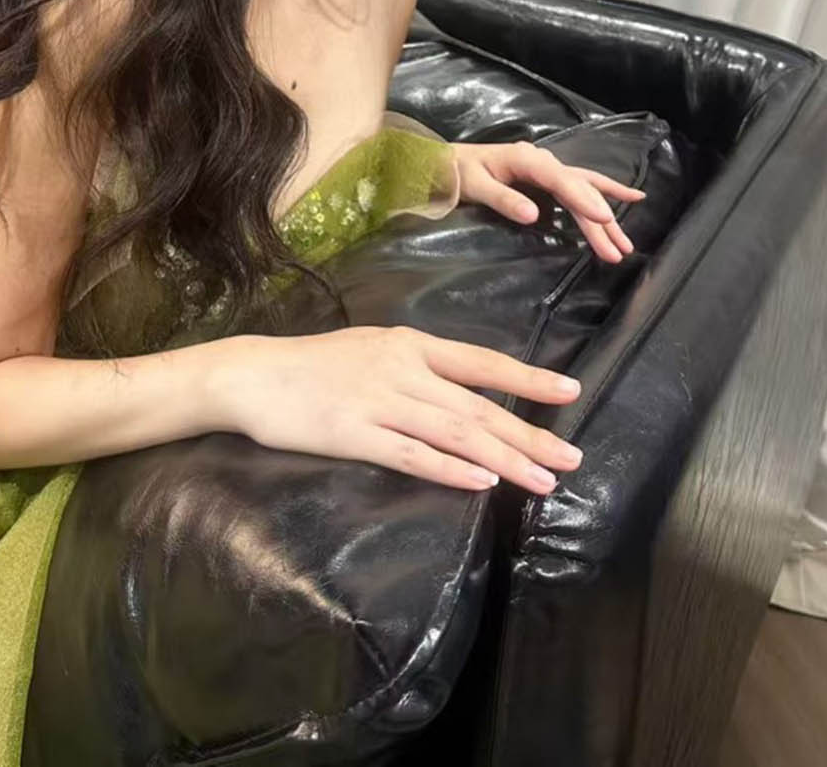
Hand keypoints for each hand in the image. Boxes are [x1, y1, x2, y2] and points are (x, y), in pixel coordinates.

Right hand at [219, 326, 586, 497]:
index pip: (481, 363)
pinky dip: (451, 469)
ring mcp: (380, 402)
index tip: (569, 391)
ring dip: (504, 460)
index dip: (527, 378)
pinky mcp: (355, 435)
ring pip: (456, 433)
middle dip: (530, 434)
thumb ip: (414, 366)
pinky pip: (412, 455)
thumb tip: (459, 389)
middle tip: (572, 457)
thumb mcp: (371, 348)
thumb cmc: (312, 365)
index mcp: (409, 344)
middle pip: (478, 406)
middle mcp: (402, 369)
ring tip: (542, 480)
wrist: (254, 375)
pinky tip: (481, 483)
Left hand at [452, 140, 645, 261]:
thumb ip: (503, 199)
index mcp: (526, 160)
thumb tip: (532, 215)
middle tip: (619, 251)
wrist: (449, 161)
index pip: (561, 181)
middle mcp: (543, 161)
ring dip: (606, 218)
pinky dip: (606, 192)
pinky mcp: (549, 177)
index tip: (604, 218)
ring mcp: (548, 168)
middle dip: (601, 221)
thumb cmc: (458, 173)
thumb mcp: (475, 186)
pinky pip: (582, 185)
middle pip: (579, 190)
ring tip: (625, 246)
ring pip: (585, 191)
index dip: (583, 199)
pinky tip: (630, 198)